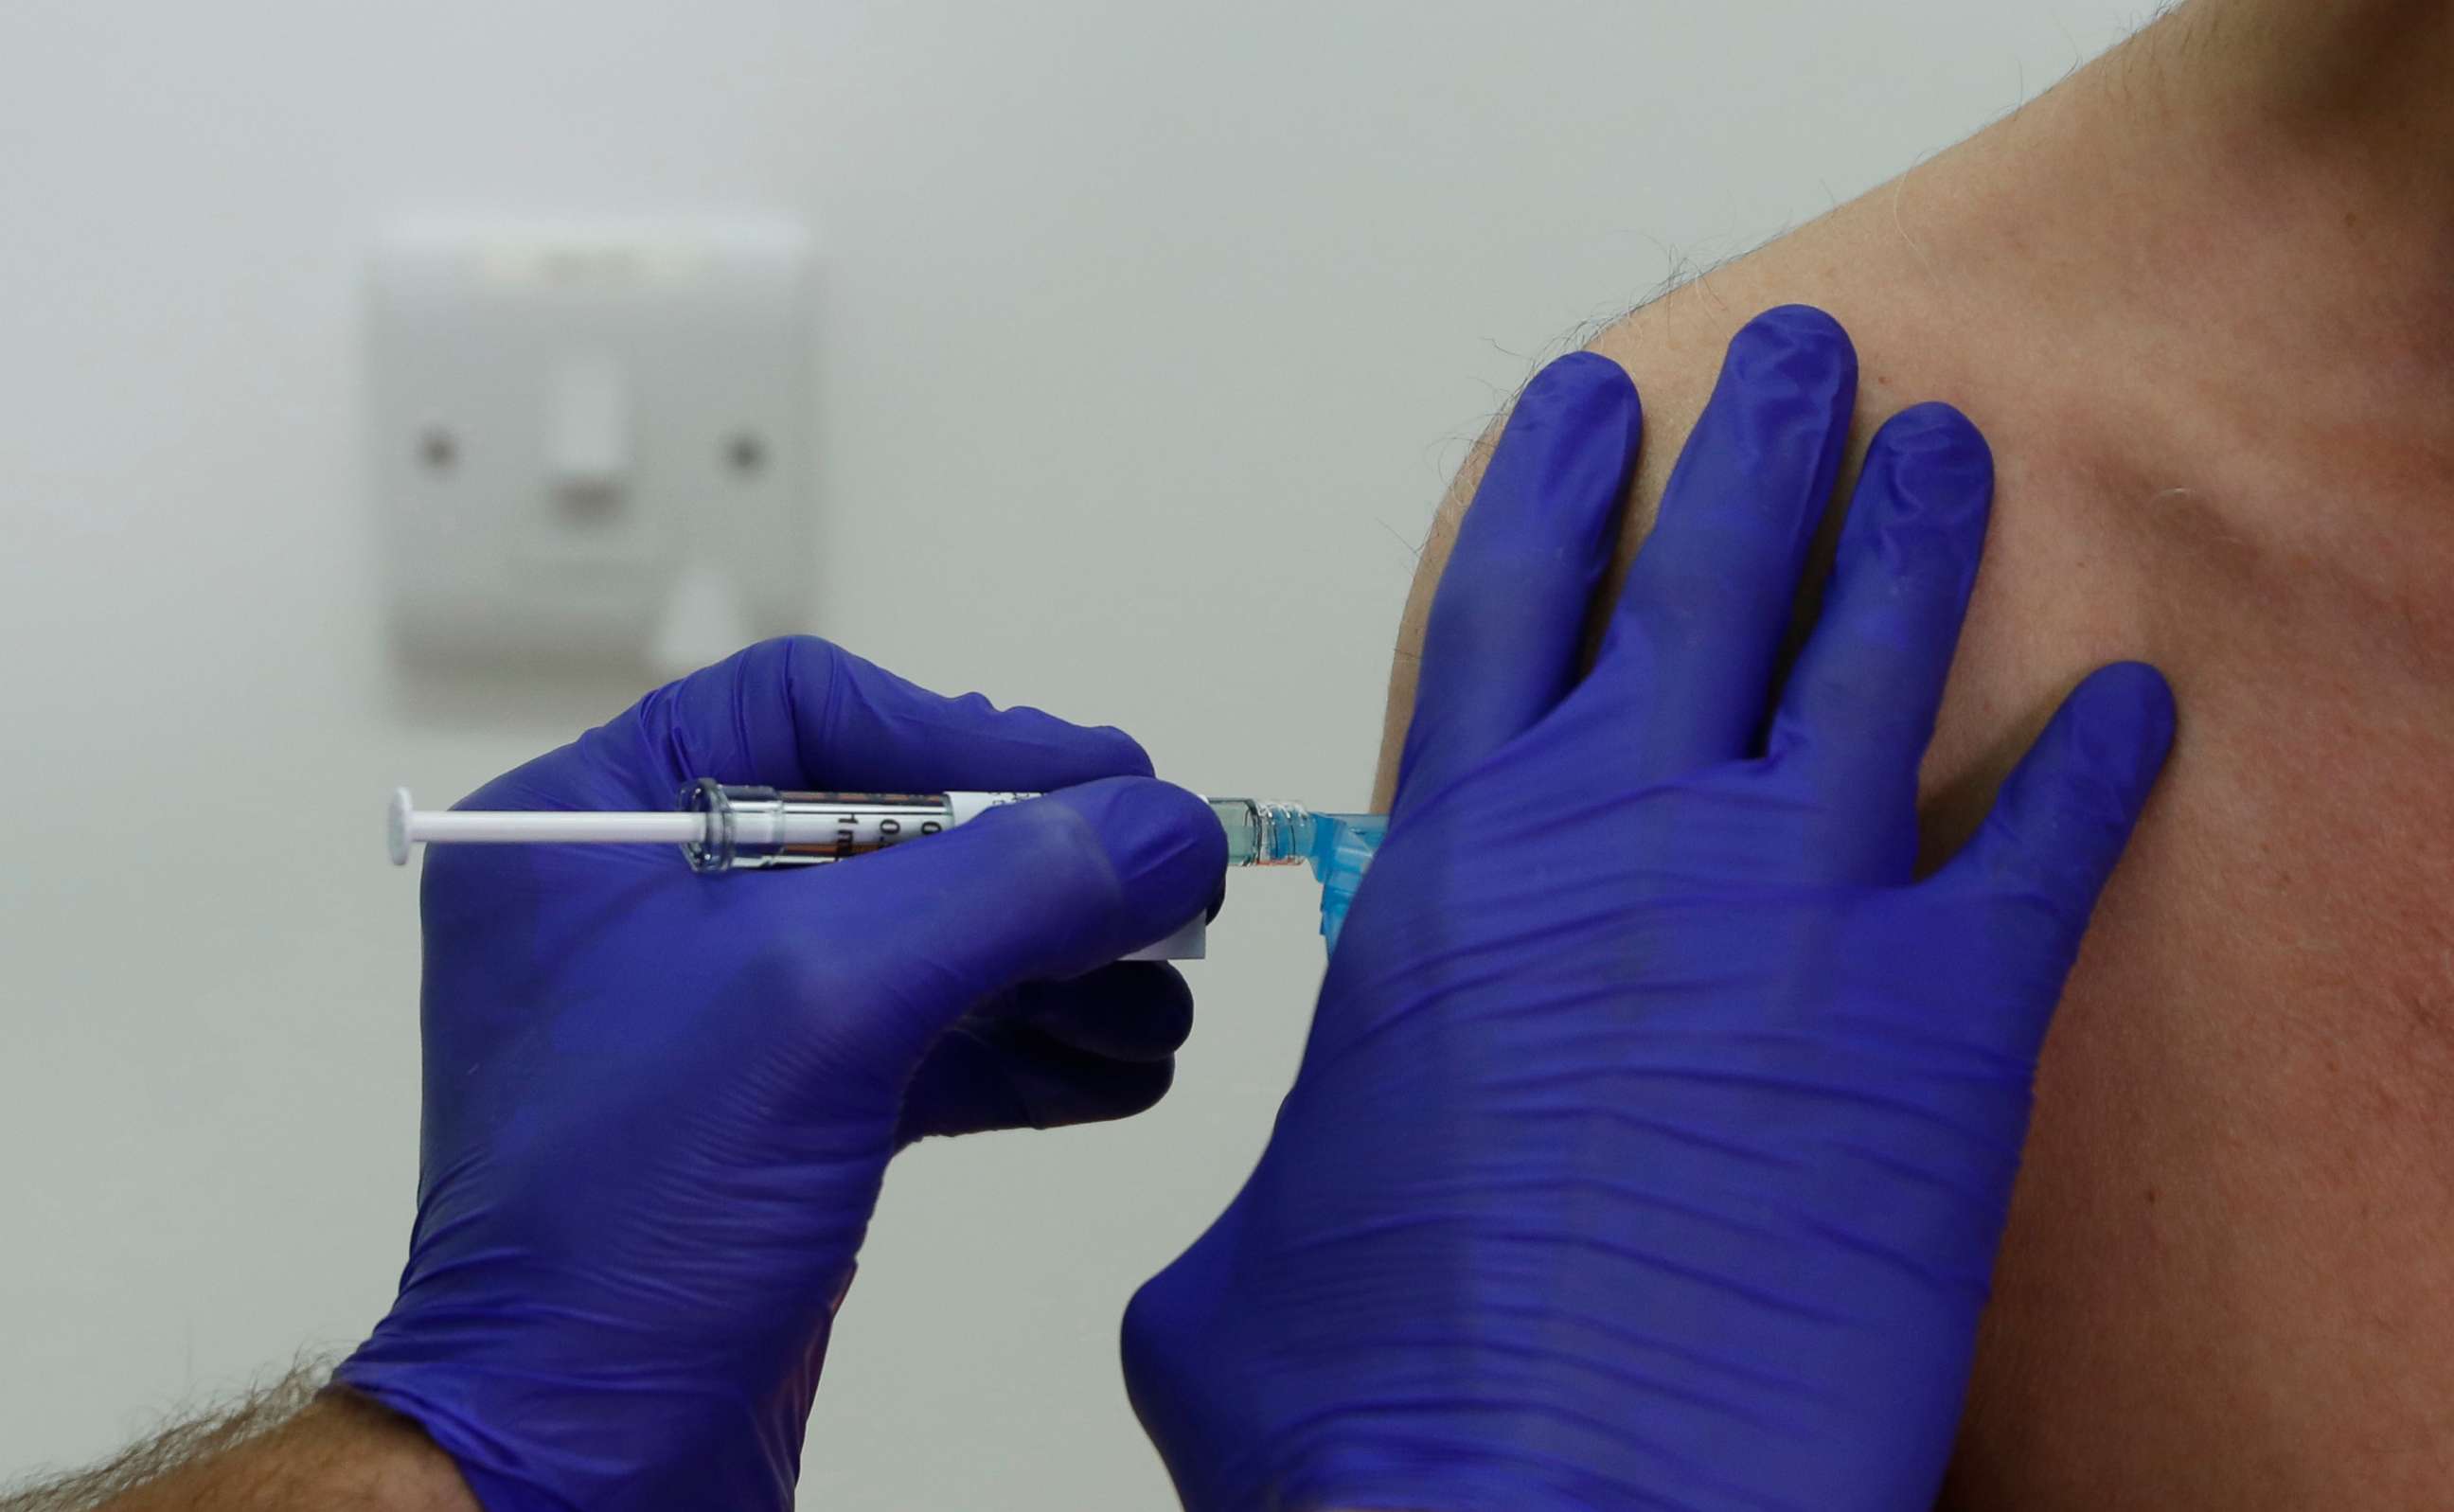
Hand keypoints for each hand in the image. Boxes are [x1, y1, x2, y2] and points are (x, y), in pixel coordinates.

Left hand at [338, 638, 1223, 1511]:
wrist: (577, 1469)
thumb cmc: (631, 1223)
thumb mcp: (823, 1007)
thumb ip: (1004, 886)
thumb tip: (1169, 822)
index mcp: (590, 829)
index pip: (808, 711)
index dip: (968, 735)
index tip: (1111, 785)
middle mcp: (651, 907)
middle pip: (892, 824)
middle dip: (1041, 869)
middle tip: (1172, 894)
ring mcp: (718, 1023)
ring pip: (926, 942)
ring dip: (1062, 966)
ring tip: (1166, 1007)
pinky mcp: (781, 1123)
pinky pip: (928, 1045)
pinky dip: (1030, 1049)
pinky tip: (1125, 1071)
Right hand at [1122, 311, 2174, 1510]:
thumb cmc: (1384, 1404)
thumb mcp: (1249, 1264)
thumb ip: (1290, 1174)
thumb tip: (1286, 1214)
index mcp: (1455, 869)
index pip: (1508, 601)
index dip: (1557, 478)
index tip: (1601, 398)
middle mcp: (1627, 843)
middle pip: (1709, 575)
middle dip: (1758, 443)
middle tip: (1802, 361)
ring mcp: (1795, 912)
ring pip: (1879, 652)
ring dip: (1919, 535)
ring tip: (1952, 451)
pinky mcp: (1946, 1028)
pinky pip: (2050, 840)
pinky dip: (2100, 759)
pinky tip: (2135, 701)